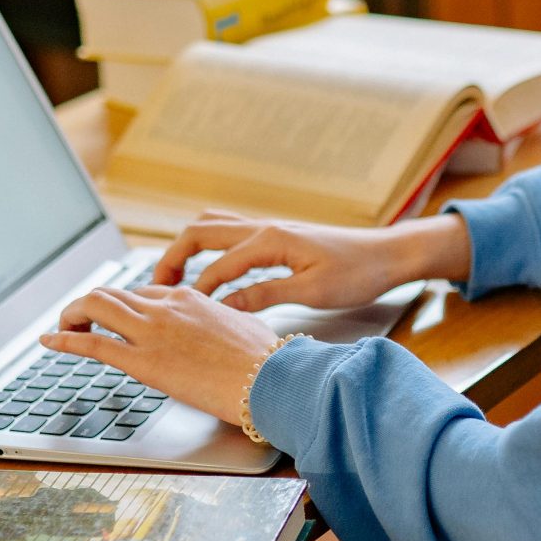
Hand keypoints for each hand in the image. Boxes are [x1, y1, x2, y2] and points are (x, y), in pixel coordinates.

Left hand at [43, 283, 285, 424]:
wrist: (271, 379)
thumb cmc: (267, 361)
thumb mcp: (244, 328)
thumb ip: (223, 324)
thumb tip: (227, 333)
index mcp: (190, 298)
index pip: (144, 292)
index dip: (124, 306)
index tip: (115, 319)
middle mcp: (166, 306)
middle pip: (113, 293)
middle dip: (89, 304)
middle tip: (79, 321)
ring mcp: (152, 331)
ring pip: (96, 305)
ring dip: (72, 314)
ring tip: (62, 329)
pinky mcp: (143, 361)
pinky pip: (92, 343)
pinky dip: (64, 339)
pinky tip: (49, 341)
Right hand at [154, 210, 469, 311]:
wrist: (387, 255)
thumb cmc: (358, 273)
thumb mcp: (313, 291)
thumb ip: (265, 296)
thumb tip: (224, 307)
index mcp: (271, 240)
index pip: (216, 266)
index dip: (192, 291)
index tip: (171, 314)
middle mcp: (264, 227)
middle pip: (199, 233)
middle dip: (171, 259)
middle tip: (152, 289)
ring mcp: (268, 228)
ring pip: (211, 226)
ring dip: (185, 248)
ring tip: (169, 279)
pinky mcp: (275, 235)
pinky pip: (228, 232)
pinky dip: (205, 246)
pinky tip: (203, 269)